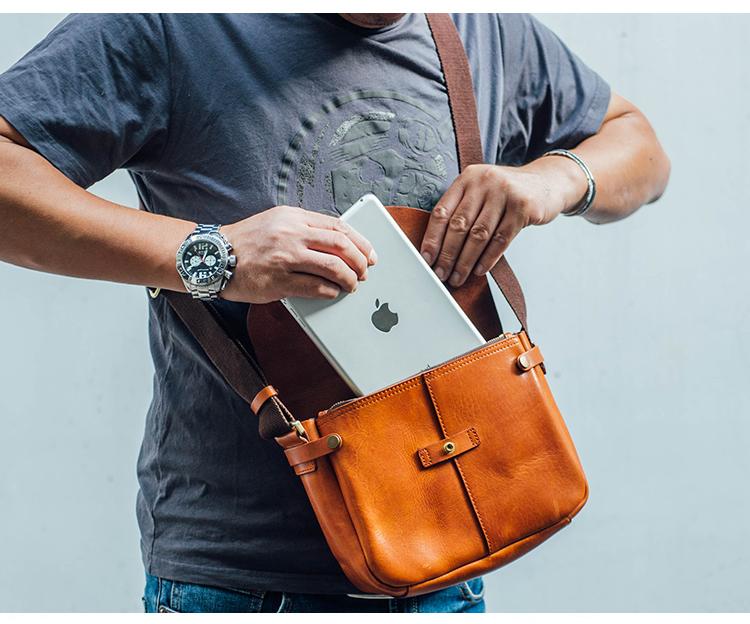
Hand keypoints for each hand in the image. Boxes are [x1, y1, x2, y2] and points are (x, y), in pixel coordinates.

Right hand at [219, 205, 376, 303]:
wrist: (212, 256)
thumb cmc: (246, 242)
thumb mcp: (276, 222)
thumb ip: (304, 229)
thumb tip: (338, 245)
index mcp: (293, 217)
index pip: (338, 226)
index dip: (360, 242)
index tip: (370, 253)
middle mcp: (291, 234)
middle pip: (340, 246)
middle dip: (359, 262)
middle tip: (365, 272)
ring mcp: (284, 257)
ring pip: (332, 267)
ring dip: (348, 279)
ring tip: (351, 285)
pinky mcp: (278, 281)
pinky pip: (315, 288)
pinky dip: (330, 292)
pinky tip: (333, 293)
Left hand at [420, 161, 586, 286]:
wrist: (548, 183)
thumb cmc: (507, 194)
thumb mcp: (482, 192)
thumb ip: (462, 210)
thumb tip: (438, 249)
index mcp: (467, 178)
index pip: (442, 212)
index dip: (432, 238)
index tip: (426, 259)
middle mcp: (484, 182)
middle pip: (459, 225)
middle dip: (447, 255)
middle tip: (441, 274)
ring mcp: (505, 193)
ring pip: (479, 235)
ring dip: (466, 261)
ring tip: (458, 277)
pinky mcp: (523, 207)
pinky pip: (501, 239)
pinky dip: (488, 258)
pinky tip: (479, 270)